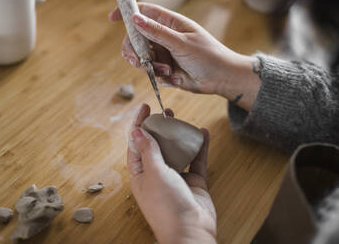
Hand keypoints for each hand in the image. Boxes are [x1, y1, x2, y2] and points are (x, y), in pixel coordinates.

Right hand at [109, 3, 260, 109]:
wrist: (222, 78)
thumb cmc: (209, 56)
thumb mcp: (182, 43)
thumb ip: (157, 32)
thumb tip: (135, 18)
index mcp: (170, 22)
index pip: (143, 11)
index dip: (127, 11)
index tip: (112, 18)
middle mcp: (164, 35)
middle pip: (135, 37)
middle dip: (133, 50)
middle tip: (138, 61)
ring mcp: (164, 52)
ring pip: (141, 56)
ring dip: (149, 66)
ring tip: (167, 72)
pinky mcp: (165, 68)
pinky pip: (151, 71)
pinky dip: (158, 76)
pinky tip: (175, 78)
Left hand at [127, 104, 216, 243]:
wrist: (190, 230)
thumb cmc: (166, 206)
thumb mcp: (153, 173)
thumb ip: (148, 150)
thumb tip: (136, 131)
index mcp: (140, 174)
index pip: (137, 144)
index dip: (139, 124)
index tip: (145, 107)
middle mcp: (157, 174)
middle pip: (157, 145)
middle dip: (160, 127)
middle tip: (165, 111)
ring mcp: (176, 177)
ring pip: (177, 150)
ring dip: (178, 134)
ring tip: (180, 118)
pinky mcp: (193, 181)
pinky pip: (196, 159)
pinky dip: (199, 146)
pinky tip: (202, 133)